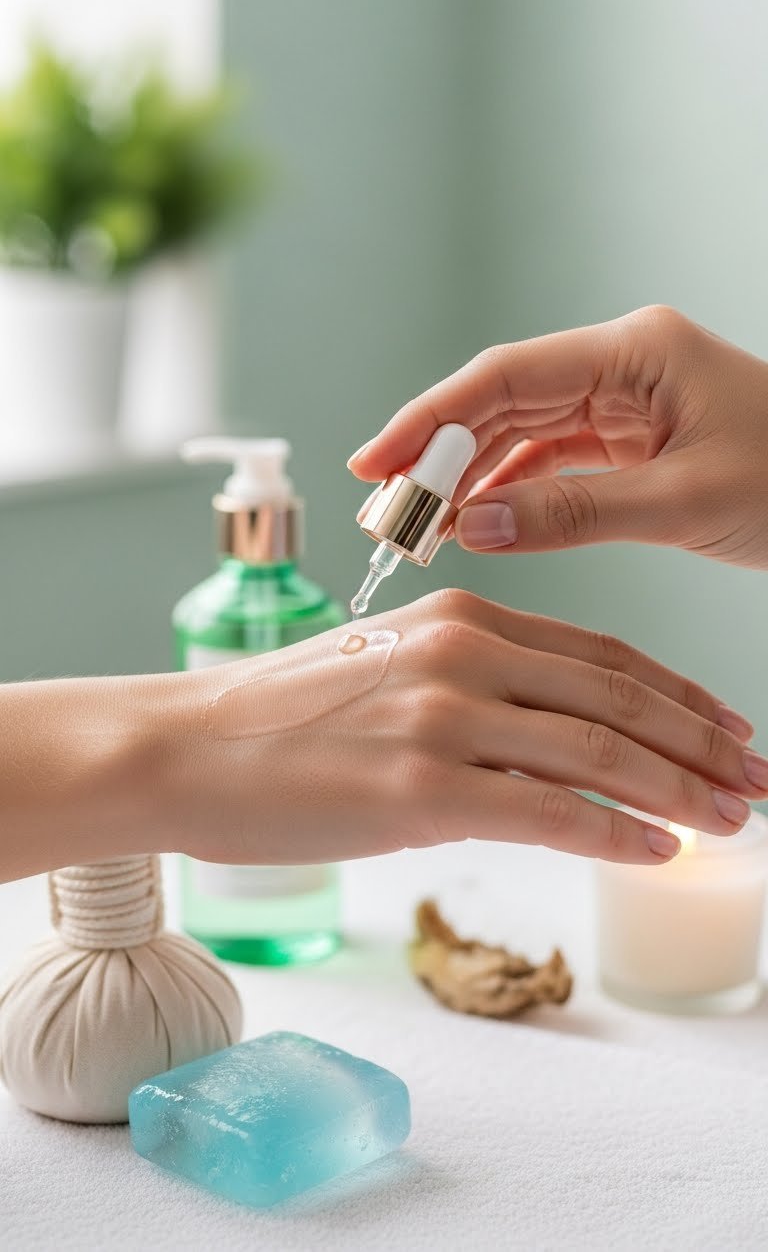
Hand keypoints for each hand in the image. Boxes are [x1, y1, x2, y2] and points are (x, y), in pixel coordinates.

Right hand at [170, 590, 765, 868]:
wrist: (187, 745)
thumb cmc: (279, 717)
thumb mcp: (386, 672)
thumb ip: (470, 688)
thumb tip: (545, 743)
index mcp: (460, 618)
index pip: (598, 654)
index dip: (676, 692)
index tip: (724, 726)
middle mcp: (462, 654)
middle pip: (616, 698)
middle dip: (701, 743)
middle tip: (756, 778)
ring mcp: (444, 718)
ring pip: (597, 752)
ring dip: (680, 790)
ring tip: (733, 820)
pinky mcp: (423, 788)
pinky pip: (548, 808)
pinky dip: (615, 830)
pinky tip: (659, 848)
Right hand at [348, 306, 767, 568]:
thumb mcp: (685, 503)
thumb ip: (574, 513)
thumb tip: (475, 525)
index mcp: (635, 352)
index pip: (505, 376)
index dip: (431, 419)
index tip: (377, 462)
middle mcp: (621, 365)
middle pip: (502, 403)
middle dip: (439, 455)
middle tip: (384, 508)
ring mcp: (625, 401)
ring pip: (520, 433)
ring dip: (468, 476)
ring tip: (416, 523)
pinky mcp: (632, 439)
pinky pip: (553, 461)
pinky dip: (512, 492)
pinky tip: (477, 521)